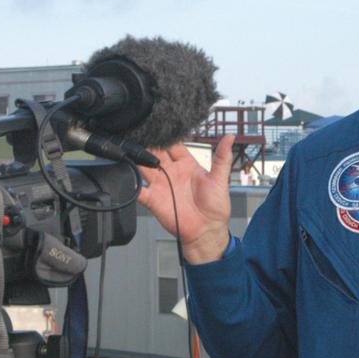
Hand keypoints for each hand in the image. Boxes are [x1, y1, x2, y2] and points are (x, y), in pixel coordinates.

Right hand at [137, 135, 234, 263]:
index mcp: (186, 164)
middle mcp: (171, 172)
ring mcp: (161, 185)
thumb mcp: (220, 179)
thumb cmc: (216, 207)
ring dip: (138, 160)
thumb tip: (230, 137)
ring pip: (144, 167)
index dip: (167, 135)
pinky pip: (139, 191)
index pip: (173, 145)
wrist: (207, 231)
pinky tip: (128, 177)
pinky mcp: (153, 200)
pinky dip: (132, 185)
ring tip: (132, 151)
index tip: (160, 126)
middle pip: (155, 153)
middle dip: (148, 144)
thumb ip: (222, 157)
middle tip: (142, 134)